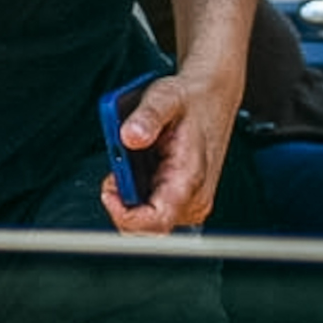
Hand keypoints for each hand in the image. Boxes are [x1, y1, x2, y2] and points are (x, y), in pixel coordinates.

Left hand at [98, 64, 239, 235]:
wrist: (213, 96)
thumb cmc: (192, 99)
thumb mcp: (166, 97)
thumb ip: (147, 116)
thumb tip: (129, 136)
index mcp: (189, 179)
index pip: (154, 223)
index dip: (124, 215)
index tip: (109, 190)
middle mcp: (193, 198)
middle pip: (145, 227)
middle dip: (122, 203)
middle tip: (117, 171)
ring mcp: (189, 201)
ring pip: (146, 220)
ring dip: (129, 197)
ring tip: (130, 164)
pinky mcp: (183, 199)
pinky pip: (151, 210)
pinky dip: (136, 194)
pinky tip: (138, 170)